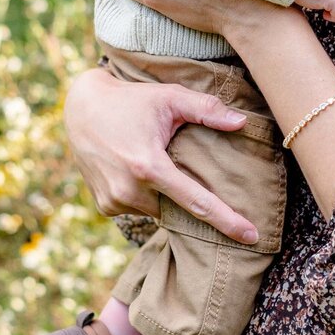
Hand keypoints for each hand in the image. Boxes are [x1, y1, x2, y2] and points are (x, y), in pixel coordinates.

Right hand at [63, 64, 259, 242]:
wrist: (82, 107)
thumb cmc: (132, 100)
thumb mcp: (170, 97)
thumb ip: (207, 110)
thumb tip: (242, 123)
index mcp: (150, 167)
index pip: (197, 203)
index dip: (227, 221)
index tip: (251, 236)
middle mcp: (129, 190)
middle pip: (178, 207)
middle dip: (190, 197)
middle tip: (185, 167)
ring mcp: (114, 201)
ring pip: (158, 209)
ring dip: (165, 193)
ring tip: (155, 161)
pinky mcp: (104, 206)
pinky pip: (138, 208)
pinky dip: (146, 195)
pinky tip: (137, 170)